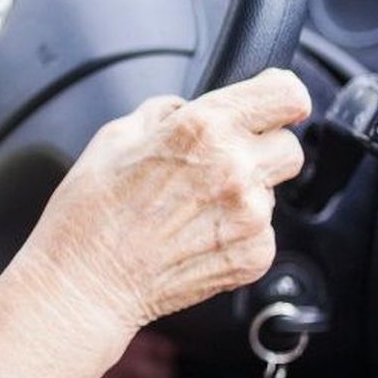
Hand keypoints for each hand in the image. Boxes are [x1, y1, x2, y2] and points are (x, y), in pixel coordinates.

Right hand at [17, 69, 310, 336]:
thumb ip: (164, 113)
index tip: (269, 102)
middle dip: (260, 147)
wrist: (87, 283)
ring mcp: (251, 217)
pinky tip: (195, 234)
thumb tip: (188, 109)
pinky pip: (263, 229)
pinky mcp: (255, 256)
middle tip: (218, 161)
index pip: (286, 94)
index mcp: (202, 129)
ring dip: (246, 190)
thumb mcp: (114, 136)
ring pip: (273, 189)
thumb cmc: (91, 212)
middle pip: (289, 145)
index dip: (278, 94)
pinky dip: (237, 228)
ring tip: (193, 206)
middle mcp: (235, 169)